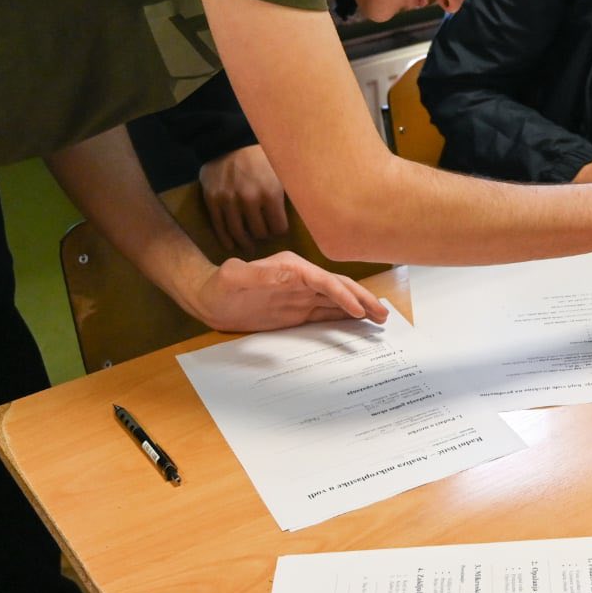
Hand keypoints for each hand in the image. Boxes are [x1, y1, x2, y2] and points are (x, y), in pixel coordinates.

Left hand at [182, 252, 387, 332]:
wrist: (208, 298)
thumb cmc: (218, 285)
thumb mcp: (233, 276)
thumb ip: (259, 273)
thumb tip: (291, 272)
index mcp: (292, 268)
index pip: (324, 281)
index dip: (343, 295)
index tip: (358, 311)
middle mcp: (301, 279)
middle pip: (339, 288)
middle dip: (362, 299)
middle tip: (383, 314)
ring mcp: (301, 295)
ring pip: (337, 301)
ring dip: (358, 308)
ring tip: (380, 319)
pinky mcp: (297, 311)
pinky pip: (325, 314)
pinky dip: (344, 318)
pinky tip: (358, 324)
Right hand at [199, 145, 287, 253]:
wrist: (229, 142)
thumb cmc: (261, 156)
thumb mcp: (281, 171)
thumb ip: (289, 192)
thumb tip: (308, 208)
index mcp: (271, 193)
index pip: (278, 228)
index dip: (279, 230)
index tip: (278, 229)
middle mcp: (249, 199)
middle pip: (259, 232)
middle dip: (263, 236)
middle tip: (264, 235)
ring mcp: (229, 201)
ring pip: (239, 233)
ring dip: (245, 242)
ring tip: (249, 246)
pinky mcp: (212, 201)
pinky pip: (219, 227)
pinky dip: (225, 239)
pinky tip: (231, 245)